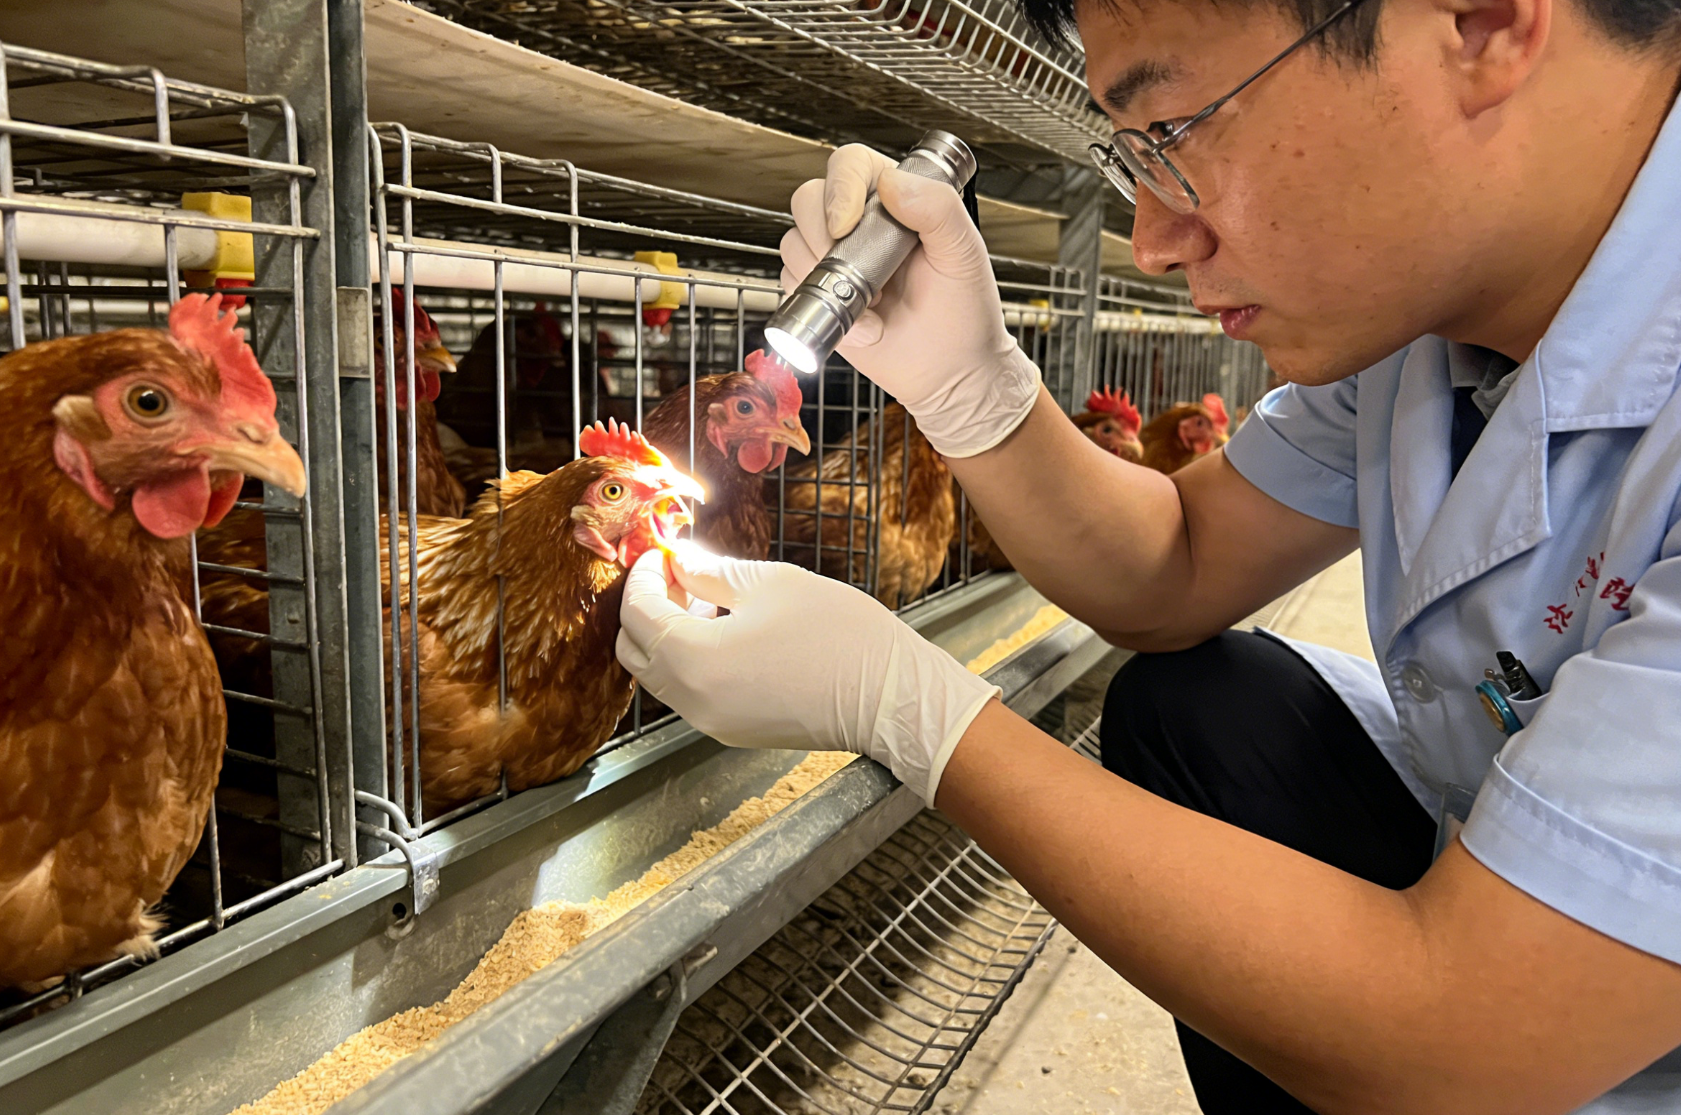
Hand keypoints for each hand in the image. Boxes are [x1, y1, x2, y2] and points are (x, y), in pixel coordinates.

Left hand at [616, 541, 999, 803]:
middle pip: (635, 652)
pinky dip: (688, 659)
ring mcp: (711, 722)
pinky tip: (725, 630)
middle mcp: (693, 701)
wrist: (890, 697)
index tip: (659, 554)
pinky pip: (689, 692)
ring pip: (660, 675)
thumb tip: (678, 561)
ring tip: (705, 598)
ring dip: (667, 634)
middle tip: (675, 573)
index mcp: (696, 660)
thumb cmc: (839, 634)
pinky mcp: (731, 731)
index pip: (637, 614)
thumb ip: (711, 571)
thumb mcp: (770, 584)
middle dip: (645, 608)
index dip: (641, 577)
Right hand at [780, 144, 1040, 458]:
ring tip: (870, 304)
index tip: (848, 224)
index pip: (849, 165)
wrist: (950, 371)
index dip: (839, 189)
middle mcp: (859, 223)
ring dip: (824, 280)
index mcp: (896, 198)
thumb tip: (892, 183)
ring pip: (793, 244)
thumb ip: (938, 208)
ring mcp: (835, 259)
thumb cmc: (964, 312)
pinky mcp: (820, 295)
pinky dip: (821, 310)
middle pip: (808, 200)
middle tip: (855, 271)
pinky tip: (862, 325)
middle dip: (822, 236)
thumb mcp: (964, 253)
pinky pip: (793, 288)